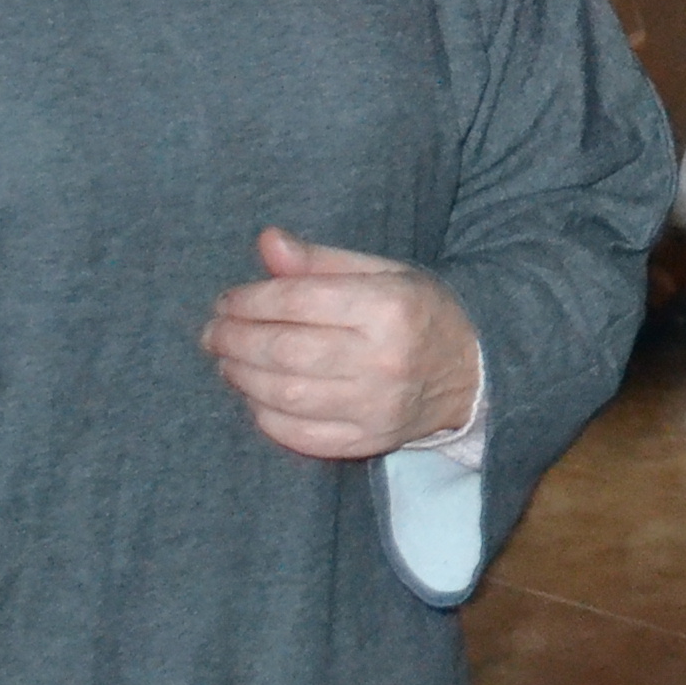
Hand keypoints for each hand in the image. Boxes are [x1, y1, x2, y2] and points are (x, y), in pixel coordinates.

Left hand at [203, 231, 482, 462]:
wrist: (472, 370)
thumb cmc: (417, 311)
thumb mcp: (381, 272)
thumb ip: (320, 261)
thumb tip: (267, 242)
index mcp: (389, 307)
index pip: (298, 302)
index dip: (250, 301)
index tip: (225, 301)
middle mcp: (383, 360)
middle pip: (284, 352)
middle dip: (235, 341)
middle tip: (213, 333)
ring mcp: (375, 408)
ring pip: (285, 396)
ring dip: (242, 377)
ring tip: (227, 361)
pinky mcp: (368, 442)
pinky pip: (299, 435)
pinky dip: (265, 416)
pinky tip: (255, 395)